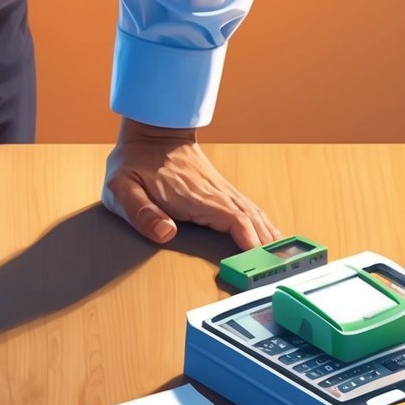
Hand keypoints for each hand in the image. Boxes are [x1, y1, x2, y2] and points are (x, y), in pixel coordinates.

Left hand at [103, 119, 279, 249]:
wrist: (152, 132)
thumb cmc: (134, 161)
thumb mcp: (122, 187)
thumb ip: (140, 211)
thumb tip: (165, 232)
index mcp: (195, 197)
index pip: (234, 221)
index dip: (249, 243)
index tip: (257, 265)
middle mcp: (214, 193)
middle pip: (251, 221)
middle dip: (265, 247)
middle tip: (276, 272)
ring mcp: (220, 190)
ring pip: (254, 214)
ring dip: (269, 236)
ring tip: (282, 260)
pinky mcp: (220, 189)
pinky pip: (247, 209)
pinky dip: (262, 224)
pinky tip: (270, 237)